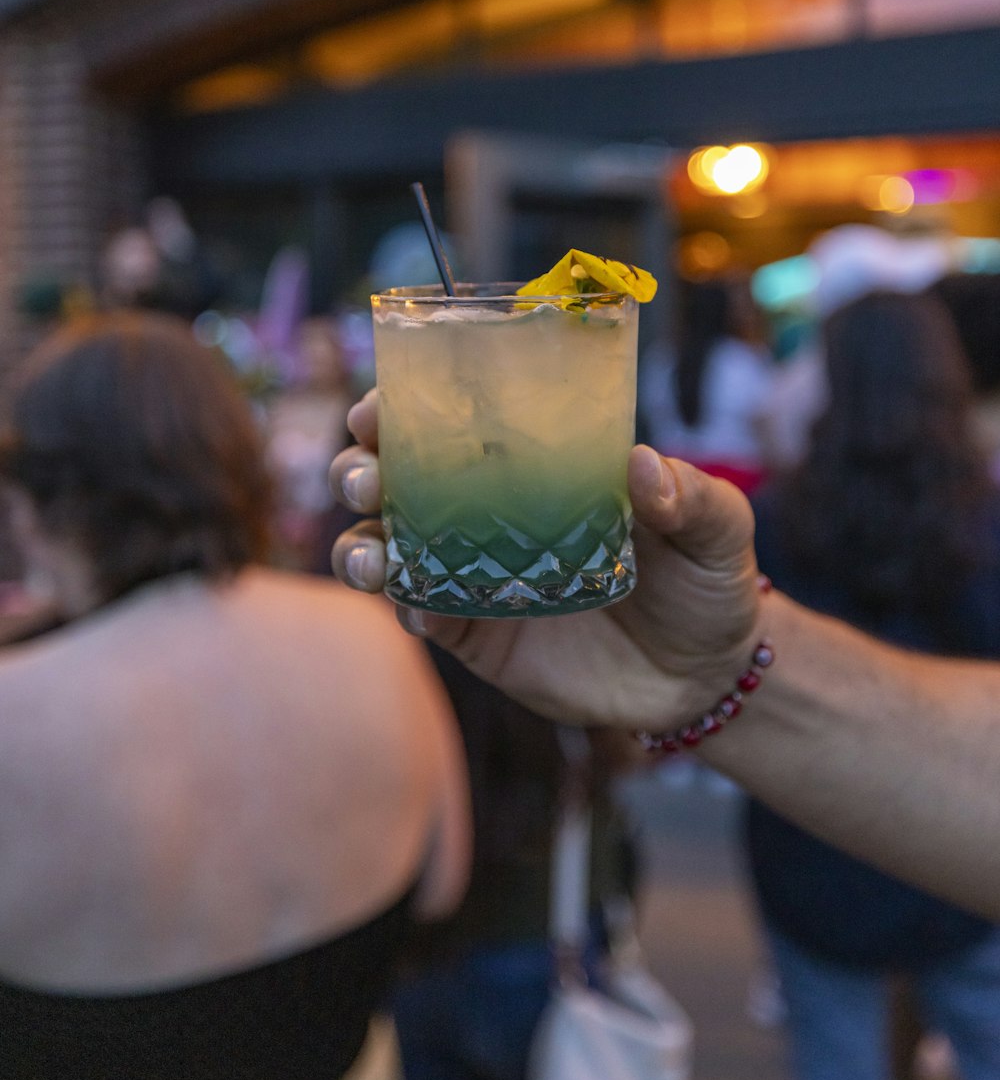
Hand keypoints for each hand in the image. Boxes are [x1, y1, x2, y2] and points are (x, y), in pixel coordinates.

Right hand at [330, 391, 761, 730]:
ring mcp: (474, 572)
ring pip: (387, 545)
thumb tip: (643, 466)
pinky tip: (410, 602)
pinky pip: (420, 611)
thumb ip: (690, 497)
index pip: (454, 420)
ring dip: (360, 542)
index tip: (382, 402)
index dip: (403, 404)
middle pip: (395, 476)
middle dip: (359, 468)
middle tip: (368, 476)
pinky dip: (402, 602)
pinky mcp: (476, 633)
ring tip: (371, 554)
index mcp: (534, 463)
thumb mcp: (717, 528)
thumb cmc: (706, 580)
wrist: (706, 676)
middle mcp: (488, 509)